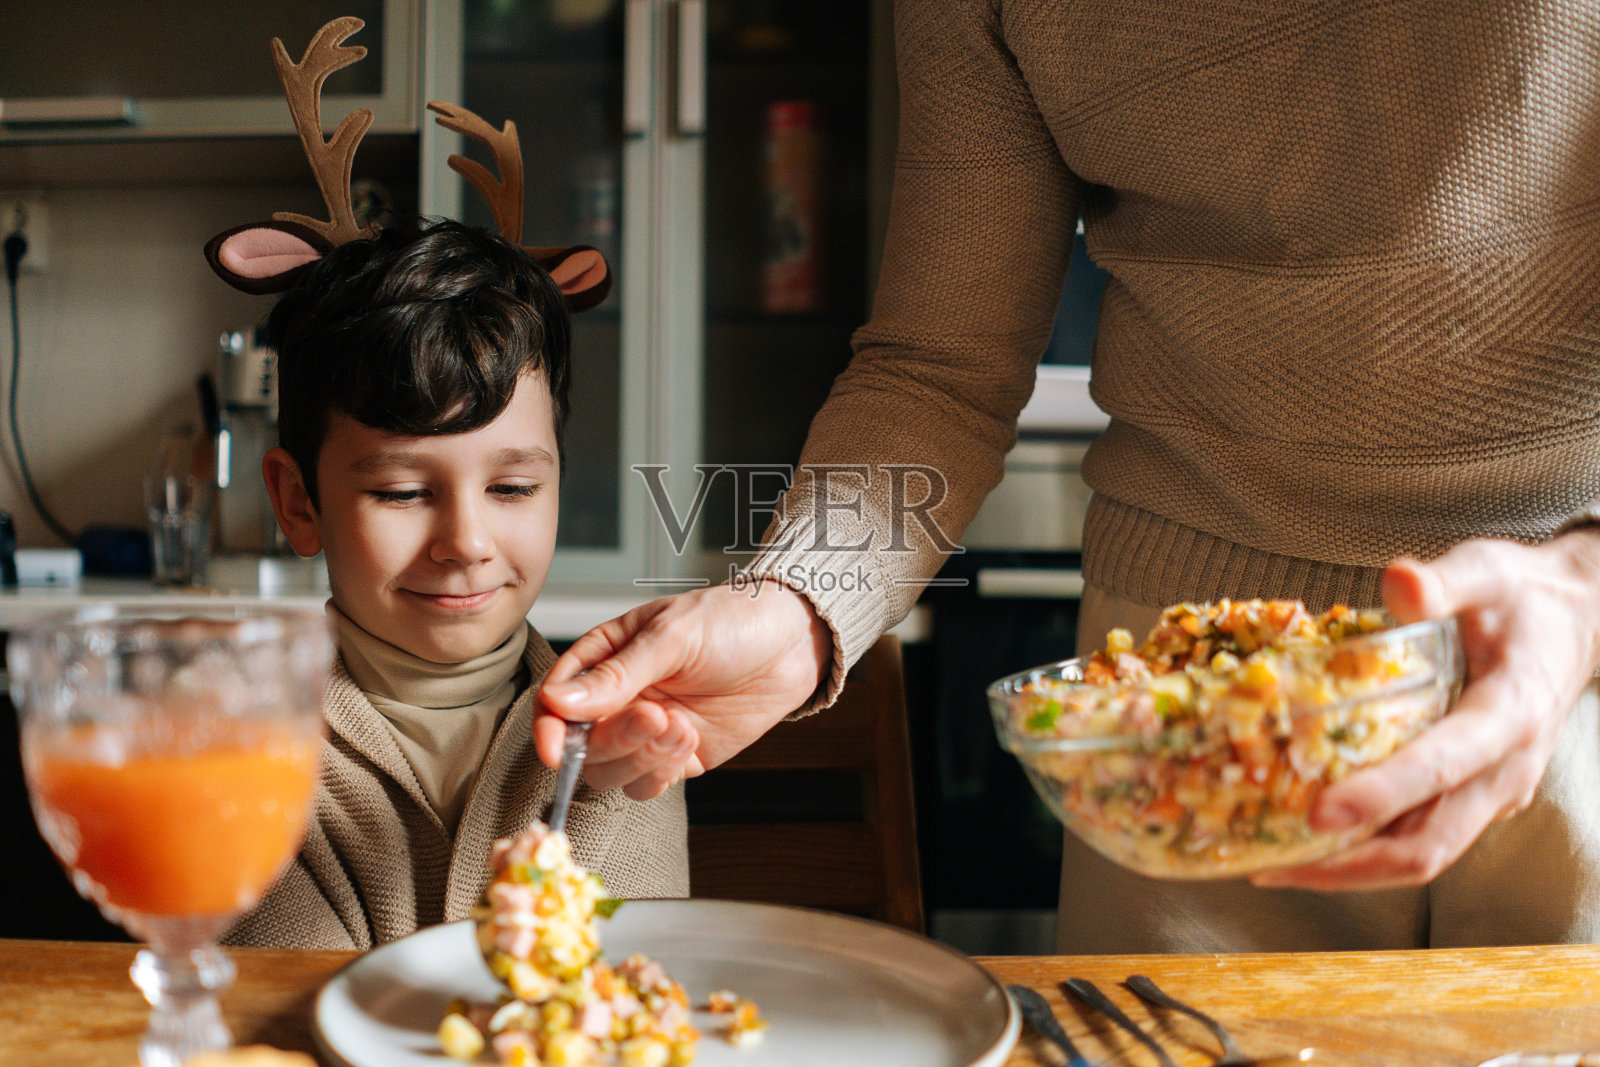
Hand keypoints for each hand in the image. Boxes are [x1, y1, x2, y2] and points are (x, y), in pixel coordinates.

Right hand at [534, 581, 832, 800]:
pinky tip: (690, 740)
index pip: (557, 701)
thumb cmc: (732, 619)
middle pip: (584, 745)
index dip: (550, 728)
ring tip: (680, 725)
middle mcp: (621, 699)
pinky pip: (649, 784)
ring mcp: (649, 731)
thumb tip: (560, 701)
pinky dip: (662, 773)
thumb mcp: (672, 635)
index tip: (557, 748)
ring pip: (612, 772)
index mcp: (605, 658)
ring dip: (641, 757)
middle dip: (616, 738)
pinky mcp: (680, 757)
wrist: (791, 640)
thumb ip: (618, 673)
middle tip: (655, 716)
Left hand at [1253, 530, 1599, 891]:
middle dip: (1351, 862)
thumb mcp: (1487, 571)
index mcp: (1510, 715)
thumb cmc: (1523, 597)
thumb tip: (1398, 581)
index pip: (1443, 767)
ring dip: (1351, 870)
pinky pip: (1423, 839)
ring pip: (1425, 854)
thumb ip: (1442, 582)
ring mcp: (1494, 792)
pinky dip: (1368, 852)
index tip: (1321, 811)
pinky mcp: (1478, 798)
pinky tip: (1311, 844)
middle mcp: (1506, 769)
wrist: (1577, 621)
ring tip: (1275, 867)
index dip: (1382, 793)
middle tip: (1273, 863)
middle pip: (1430, 843)